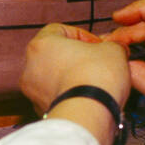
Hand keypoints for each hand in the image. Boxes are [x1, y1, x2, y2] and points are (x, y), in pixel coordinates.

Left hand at [19, 24, 129, 144]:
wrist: (88, 114)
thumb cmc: (95, 78)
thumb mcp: (113, 50)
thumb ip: (110, 45)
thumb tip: (113, 49)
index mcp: (42, 44)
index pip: (59, 30)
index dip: (82, 35)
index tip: (97, 45)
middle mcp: (30, 66)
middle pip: (54, 55)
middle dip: (75, 58)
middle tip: (96, 63)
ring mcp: (32, 91)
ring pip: (53, 78)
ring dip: (71, 77)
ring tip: (92, 83)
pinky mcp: (40, 110)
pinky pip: (55, 97)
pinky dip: (68, 96)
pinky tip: (86, 98)